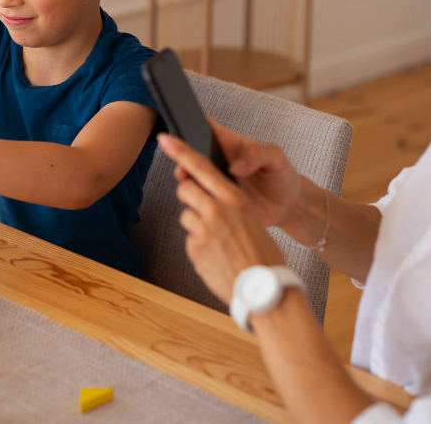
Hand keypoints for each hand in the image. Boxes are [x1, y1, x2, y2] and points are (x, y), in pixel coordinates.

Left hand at [158, 133, 285, 303]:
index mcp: (234, 199)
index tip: (165, 139)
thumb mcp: (253, 218)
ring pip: (185, 215)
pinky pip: (189, 239)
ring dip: (196, 223)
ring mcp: (203, 231)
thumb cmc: (265, 254)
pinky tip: (216, 255)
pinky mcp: (194, 250)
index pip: (201, 167)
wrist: (265, 290)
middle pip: (186, 188)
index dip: (181, 151)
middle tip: (203, 206)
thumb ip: (231, 203)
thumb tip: (212, 195)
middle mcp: (216, 211)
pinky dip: (200, 245)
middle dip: (190, 194)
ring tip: (218, 240)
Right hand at [175, 120, 304, 232]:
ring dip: (187, 181)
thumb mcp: (276, 158)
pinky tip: (200, 204)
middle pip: (192, 154)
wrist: (288, 206)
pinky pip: (201, 201)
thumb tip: (236, 166)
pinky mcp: (217, 202)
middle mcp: (219, 163)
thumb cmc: (281, 175)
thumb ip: (258, 154)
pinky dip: (196, 202)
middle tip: (182, 167)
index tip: (182, 129)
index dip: (192, 124)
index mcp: (231, 144)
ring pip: (192, 178)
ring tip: (188, 184)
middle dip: (182, 158)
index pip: (206, 128)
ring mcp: (216, 183)